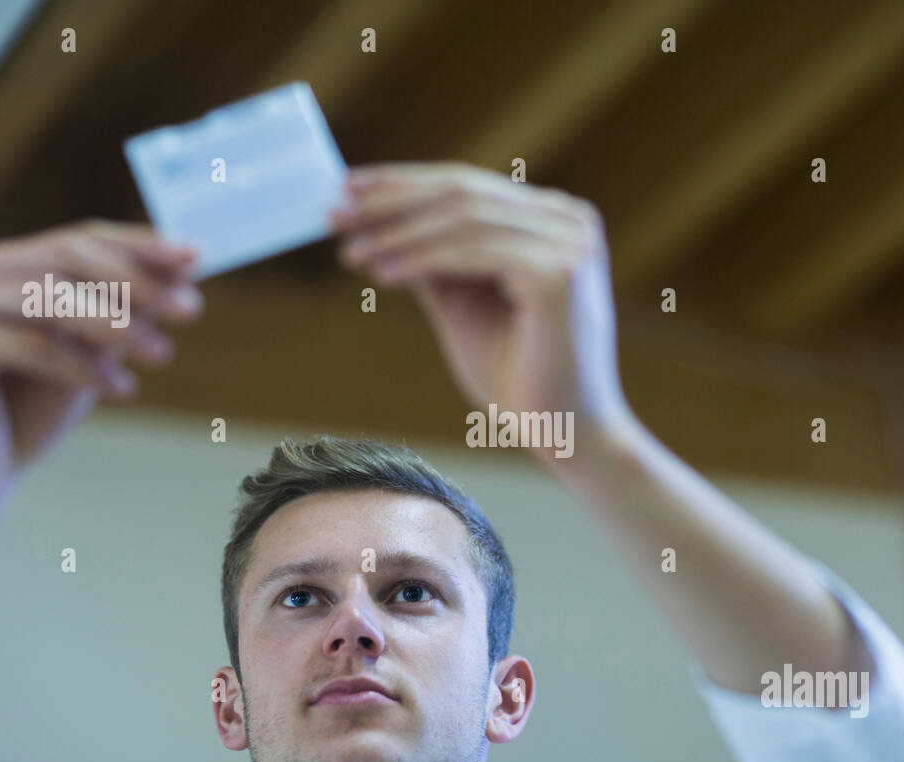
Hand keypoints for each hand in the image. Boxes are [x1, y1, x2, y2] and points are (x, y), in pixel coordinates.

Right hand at [0, 219, 202, 509]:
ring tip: (162, 355)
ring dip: (118, 326)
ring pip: (50, 296)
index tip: (197, 257)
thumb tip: (184, 274)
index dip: (141, 245)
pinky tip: (121, 391)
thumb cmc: (30, 415)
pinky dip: (83, 367)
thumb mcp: (92, 356)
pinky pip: (31, 344)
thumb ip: (126, 312)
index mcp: (0, 265)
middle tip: (190, 311)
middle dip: (137, 282)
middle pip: (66, 257)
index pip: (78, 240)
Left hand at [331, 162, 632, 456]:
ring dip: (397, 233)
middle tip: (333, 213)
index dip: (401, 184)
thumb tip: (374, 222)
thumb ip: (432, 261)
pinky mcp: (560, 274)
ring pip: (463, 218)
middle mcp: (570, 220)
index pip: (466, 185)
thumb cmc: (519, 378)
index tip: (345, 191)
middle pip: (462, 192)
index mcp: (554, 220)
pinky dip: (422, 260)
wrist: (566, 436)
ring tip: (350, 251)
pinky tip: (381, 275)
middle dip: (390, 202)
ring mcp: (570, 243)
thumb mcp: (463, 305)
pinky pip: (473, 251)